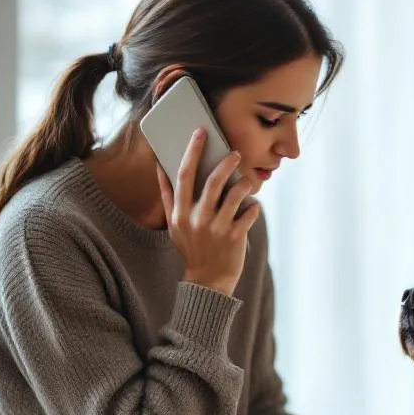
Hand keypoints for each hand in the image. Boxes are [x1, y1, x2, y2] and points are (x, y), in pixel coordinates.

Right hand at [157, 127, 260, 295]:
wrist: (207, 281)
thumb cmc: (191, 248)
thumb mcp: (174, 225)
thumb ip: (167, 196)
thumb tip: (160, 167)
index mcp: (179, 212)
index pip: (184, 174)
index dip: (192, 151)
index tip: (200, 132)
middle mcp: (197, 218)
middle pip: (213, 180)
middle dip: (227, 162)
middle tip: (236, 153)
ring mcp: (216, 228)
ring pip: (235, 194)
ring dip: (244, 184)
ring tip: (247, 182)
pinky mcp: (235, 237)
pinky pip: (250, 212)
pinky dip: (253, 207)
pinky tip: (252, 208)